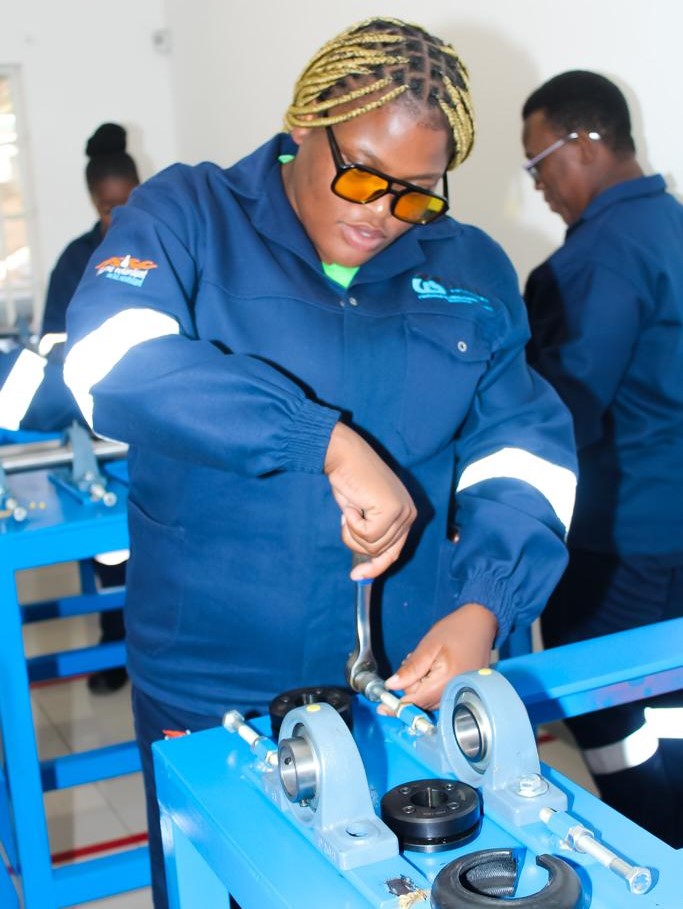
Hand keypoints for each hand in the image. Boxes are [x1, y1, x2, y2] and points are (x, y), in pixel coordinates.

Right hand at [324, 422, 416, 578]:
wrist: (343, 457)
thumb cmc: (349, 482)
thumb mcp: (362, 515)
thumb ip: (370, 537)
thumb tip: (364, 572)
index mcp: (406, 515)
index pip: (393, 552)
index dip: (374, 567)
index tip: (356, 577)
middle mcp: (410, 514)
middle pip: (381, 552)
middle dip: (357, 541)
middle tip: (346, 519)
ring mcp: (403, 512)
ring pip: (372, 546)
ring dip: (352, 531)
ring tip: (349, 509)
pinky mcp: (392, 510)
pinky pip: (367, 535)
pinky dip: (352, 524)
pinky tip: (351, 506)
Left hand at [384, 603, 497, 710]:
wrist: (481, 622)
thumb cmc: (455, 629)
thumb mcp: (428, 646)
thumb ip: (411, 668)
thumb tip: (391, 686)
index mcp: (447, 681)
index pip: (416, 700)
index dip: (397, 704)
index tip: (382, 708)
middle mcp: (456, 691)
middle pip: (423, 702)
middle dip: (411, 688)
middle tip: (410, 661)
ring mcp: (463, 691)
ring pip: (431, 700)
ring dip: (421, 687)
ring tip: (424, 662)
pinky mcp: (465, 689)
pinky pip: (441, 695)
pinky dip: (431, 686)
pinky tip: (432, 668)